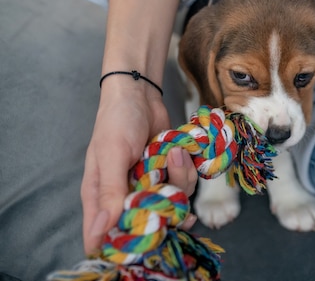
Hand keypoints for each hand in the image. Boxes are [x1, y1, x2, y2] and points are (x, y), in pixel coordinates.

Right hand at [81, 82, 197, 254]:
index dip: (122, 244)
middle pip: (147, 223)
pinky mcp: (168, 174)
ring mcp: (149, 186)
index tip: (145, 235)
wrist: (140, 95)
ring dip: (179, 179)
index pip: (103, 236)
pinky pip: (183, 185)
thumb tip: (102, 230)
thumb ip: (110, 191)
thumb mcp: (112, 155)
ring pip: (171, 203)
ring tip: (174, 153)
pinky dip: (187, 171)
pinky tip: (181, 152)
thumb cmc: (117, 121)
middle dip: (164, 208)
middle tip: (167, 184)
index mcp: (101, 196)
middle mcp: (125, 196)